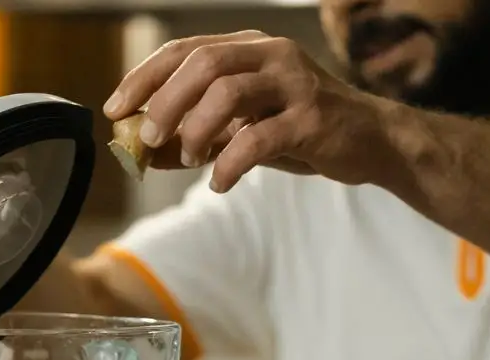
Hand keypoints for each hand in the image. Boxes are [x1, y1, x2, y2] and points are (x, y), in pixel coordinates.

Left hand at [104, 31, 395, 192]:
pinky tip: (221, 182)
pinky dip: (230, 163)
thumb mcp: (247, 127)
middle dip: (166, 101)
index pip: (186, 50)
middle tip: (148, 137)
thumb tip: (145, 153)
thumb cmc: (304, 130)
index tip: (116, 108)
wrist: (374, 141)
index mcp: (252, 48)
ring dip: (196, 129)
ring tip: (187, 159)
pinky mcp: (313, 119)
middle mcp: (273, 56)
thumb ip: (201, 133)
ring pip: (229, 93)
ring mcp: (295, 84)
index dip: (145, 77)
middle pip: (204, 64)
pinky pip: (259, 138)